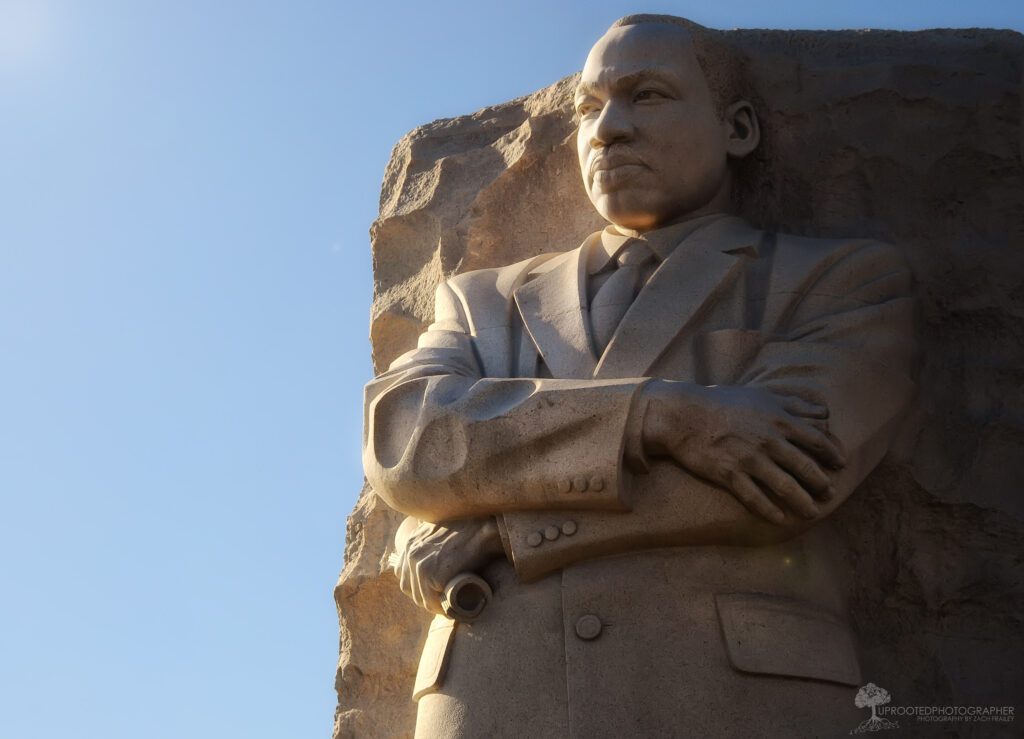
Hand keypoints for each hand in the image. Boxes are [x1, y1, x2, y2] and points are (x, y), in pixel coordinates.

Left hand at [390, 516, 504, 614]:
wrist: (484, 530)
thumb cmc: (469, 530)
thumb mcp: (440, 530)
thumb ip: (430, 542)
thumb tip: (434, 556)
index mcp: (410, 543)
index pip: (402, 573)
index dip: (416, 584)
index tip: (432, 590)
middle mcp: (411, 554)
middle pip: (408, 588)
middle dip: (423, 597)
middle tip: (441, 603)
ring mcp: (421, 565)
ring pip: (420, 597)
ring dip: (434, 606)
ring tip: (448, 607)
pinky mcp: (435, 576)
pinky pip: (432, 601)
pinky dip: (441, 608)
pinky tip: (451, 608)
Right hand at [641, 381, 845, 523]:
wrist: (684, 415)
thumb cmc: (723, 402)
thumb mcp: (761, 395)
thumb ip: (795, 403)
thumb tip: (825, 411)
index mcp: (778, 419)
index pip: (816, 440)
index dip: (832, 454)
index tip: (841, 464)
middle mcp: (768, 440)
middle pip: (805, 467)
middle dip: (821, 484)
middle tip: (829, 494)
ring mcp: (749, 459)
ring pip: (785, 487)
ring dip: (802, 503)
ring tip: (812, 512)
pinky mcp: (729, 474)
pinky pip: (755, 498)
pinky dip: (770, 511)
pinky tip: (780, 519)